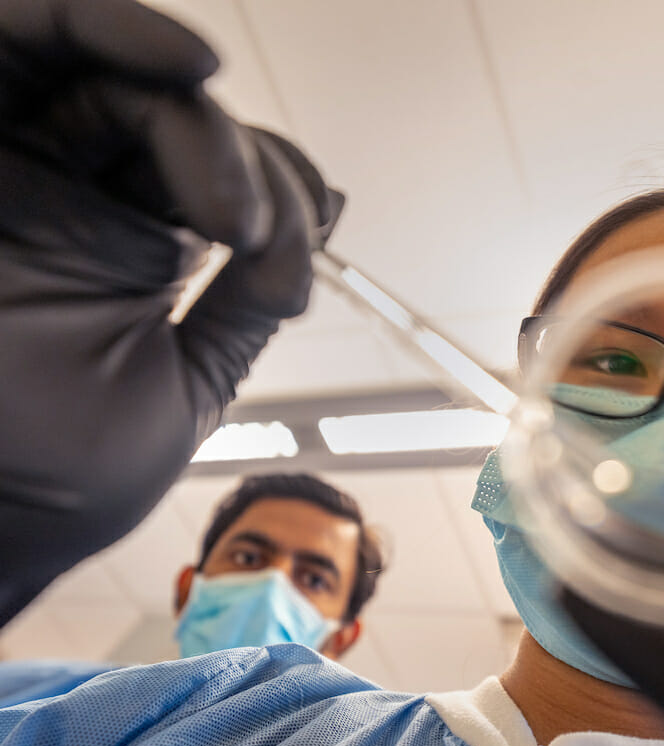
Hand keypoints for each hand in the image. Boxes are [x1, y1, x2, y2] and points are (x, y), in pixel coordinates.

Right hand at [0, 0, 339, 626]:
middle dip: (240, 154)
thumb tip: (326, 211)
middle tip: (248, 228)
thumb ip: (249, 296)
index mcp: (133, 243)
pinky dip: (89, 27)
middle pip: (175, 115)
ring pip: (108, 73)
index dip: (278, 184)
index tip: (286, 255)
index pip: (221, 169)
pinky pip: (14, 46)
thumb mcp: (193, 376)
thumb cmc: (72, 475)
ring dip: (181, 86)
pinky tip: (179, 62)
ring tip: (218, 107)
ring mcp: (15, 166)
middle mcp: (74, 194)